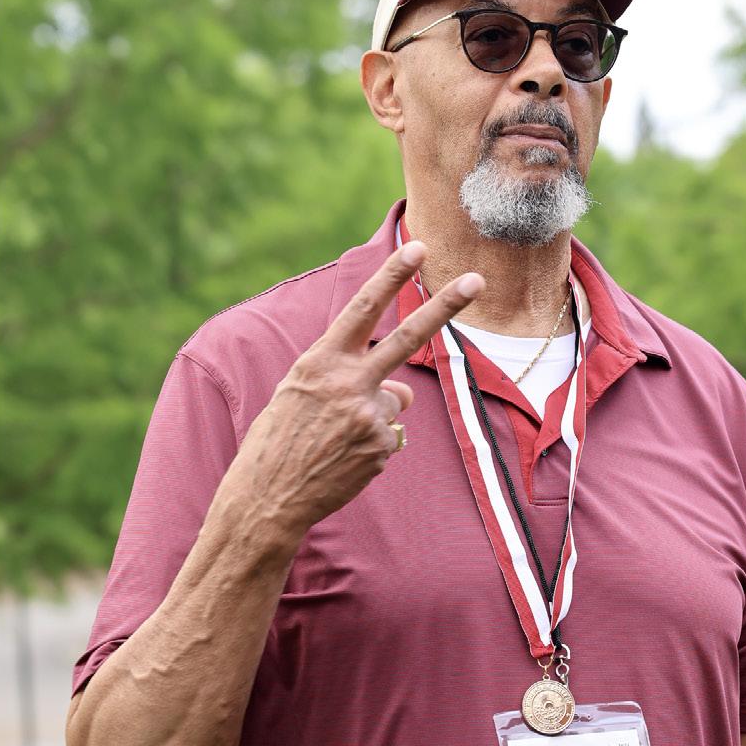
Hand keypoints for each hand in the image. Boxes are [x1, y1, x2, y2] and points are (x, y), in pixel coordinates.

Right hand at [231, 240, 483, 541]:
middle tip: (476, 281)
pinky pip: (389, 438)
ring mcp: (368, 416)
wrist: (268, 497)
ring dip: (372, 418)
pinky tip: (341, 460)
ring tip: (333, 440)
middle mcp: (349, 383)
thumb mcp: (302, 395)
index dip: (391, 277)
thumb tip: (405, 391)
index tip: (418, 248)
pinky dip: (370, 447)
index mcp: (320, 362)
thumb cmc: (279, 440)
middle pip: (408, 338)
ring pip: (394, 402)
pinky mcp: (381, 447)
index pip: (362, 309)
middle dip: (444, 307)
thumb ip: (351, 379)